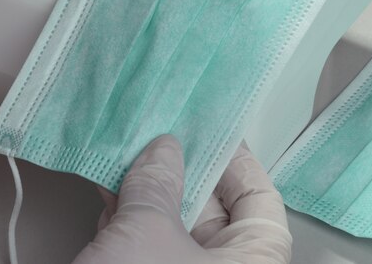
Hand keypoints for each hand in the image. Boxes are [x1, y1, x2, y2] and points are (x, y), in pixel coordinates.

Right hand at [74, 135, 291, 263]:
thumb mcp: (147, 234)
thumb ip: (159, 182)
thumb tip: (165, 147)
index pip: (261, 206)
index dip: (238, 164)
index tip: (210, 129)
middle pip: (214, 212)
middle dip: (183, 170)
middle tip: (161, 130)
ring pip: (174, 225)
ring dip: (150, 188)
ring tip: (131, 147)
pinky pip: (146, 242)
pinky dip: (130, 213)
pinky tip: (110, 184)